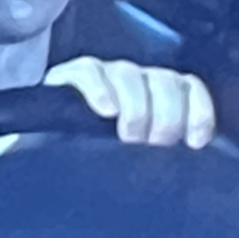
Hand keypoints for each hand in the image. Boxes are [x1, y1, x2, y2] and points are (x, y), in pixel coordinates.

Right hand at [43, 56, 215, 148]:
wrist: (40, 165)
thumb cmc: (96, 166)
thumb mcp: (138, 163)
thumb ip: (164, 156)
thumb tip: (191, 161)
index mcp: (158, 98)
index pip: (189, 88)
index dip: (198, 111)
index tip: (195, 141)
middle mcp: (134, 82)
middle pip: (164, 80)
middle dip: (167, 115)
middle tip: (154, 143)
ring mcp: (101, 76)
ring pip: (129, 74)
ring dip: (136, 106)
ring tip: (128, 135)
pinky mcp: (66, 78)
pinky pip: (88, 71)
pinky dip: (100, 89)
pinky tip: (104, 110)